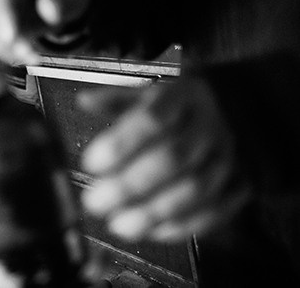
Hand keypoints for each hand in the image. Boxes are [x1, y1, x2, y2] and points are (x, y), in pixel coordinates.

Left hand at [78, 78, 252, 242]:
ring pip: (195, 189)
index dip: (120, 144)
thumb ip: (114, 100)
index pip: (152, 119)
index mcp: (182, 96)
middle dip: (129, 186)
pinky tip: (150, 232)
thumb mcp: (147, 94)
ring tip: (118, 224)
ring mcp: (228, 156)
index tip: (90, 164)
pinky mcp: (240, 184)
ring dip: (152, 212)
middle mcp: (208, 126)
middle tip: (95, 202)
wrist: (236, 111)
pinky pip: (215, 211)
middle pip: (172, 158)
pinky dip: (181, 227)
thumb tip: (84, 101)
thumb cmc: (178, 108)